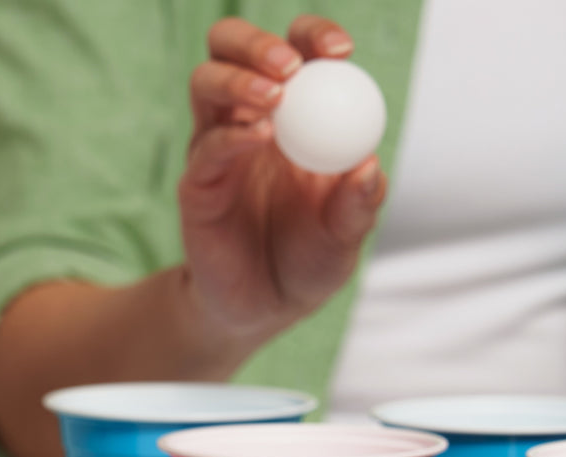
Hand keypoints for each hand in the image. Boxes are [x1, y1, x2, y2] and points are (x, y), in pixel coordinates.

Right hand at [179, 16, 387, 342]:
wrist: (261, 311)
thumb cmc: (306, 264)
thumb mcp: (345, 237)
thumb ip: (359, 203)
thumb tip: (368, 166)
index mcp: (294, 116)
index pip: (296, 51)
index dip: (314, 36)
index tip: (341, 50)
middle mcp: (249, 120)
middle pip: (232, 48)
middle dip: (258, 43)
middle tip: (291, 66)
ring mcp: (217, 149)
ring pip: (207, 82)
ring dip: (239, 79)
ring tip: (274, 98)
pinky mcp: (197, 185)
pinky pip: (207, 146)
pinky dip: (232, 135)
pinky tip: (260, 139)